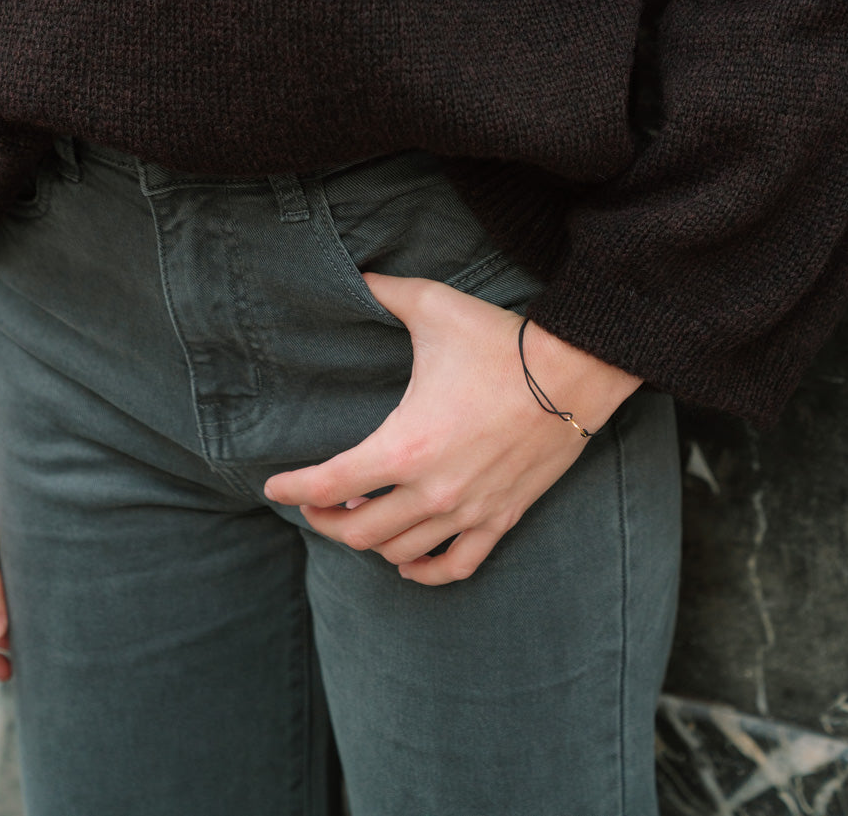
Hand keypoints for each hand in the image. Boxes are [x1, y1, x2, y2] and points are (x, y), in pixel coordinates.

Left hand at [263, 275, 641, 585]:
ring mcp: (468, 510)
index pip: (330, 482)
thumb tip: (353, 276)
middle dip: (326, 520)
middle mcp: (432, 490)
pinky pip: (456, 565)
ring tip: (358, 518)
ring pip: (400, 550)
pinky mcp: (501, 518)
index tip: (273, 490)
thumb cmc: (500, 340)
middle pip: (358, 530)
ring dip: (369, 541)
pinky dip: (425, 571)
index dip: (294, 490)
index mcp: (405, 445)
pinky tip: (407, 562)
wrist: (574, 371)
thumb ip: (384, 292)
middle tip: (315, 505)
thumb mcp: (433, 307)